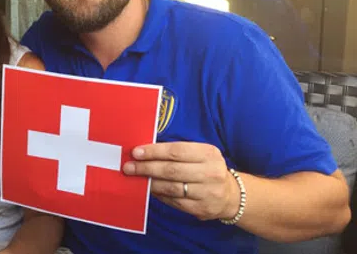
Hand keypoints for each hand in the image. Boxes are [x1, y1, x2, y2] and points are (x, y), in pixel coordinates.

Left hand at [122, 142, 239, 220]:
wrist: (230, 195)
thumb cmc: (206, 168)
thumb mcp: (199, 154)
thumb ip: (176, 152)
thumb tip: (145, 152)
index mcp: (209, 154)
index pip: (176, 151)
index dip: (154, 152)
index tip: (136, 152)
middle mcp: (211, 172)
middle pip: (172, 170)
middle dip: (147, 168)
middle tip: (129, 167)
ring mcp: (208, 192)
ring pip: (172, 187)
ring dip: (150, 182)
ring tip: (135, 178)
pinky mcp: (202, 209)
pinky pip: (175, 201)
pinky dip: (159, 194)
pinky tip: (150, 189)